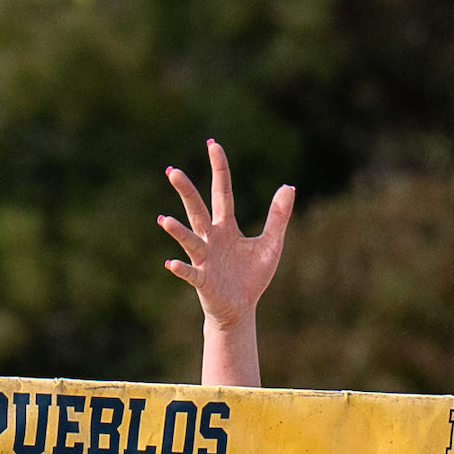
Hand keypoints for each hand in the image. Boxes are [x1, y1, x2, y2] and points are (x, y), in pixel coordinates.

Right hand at [159, 141, 294, 329]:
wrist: (241, 309)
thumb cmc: (251, 277)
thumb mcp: (271, 245)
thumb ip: (277, 217)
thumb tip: (288, 187)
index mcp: (227, 227)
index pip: (223, 192)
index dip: (220, 169)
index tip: (213, 144)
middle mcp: (211, 239)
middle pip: (197, 210)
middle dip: (186, 192)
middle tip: (172, 171)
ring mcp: (205, 259)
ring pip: (189, 240)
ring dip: (177, 230)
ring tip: (165, 220)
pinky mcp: (203, 281)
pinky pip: (190, 273)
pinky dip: (181, 269)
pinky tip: (171, 264)